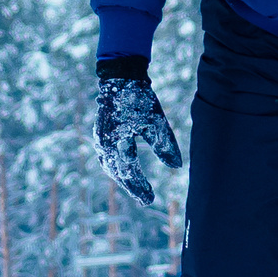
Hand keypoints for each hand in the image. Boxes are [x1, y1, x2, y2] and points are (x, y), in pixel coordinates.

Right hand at [92, 57, 181, 207]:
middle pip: (117, 172)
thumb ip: (165, 145)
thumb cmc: (139, 99)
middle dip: (131, 186)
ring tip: (136, 188)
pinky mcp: (101, 133)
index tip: (150, 199)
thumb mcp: (156, 122)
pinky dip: (116, 167)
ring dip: (122, 178)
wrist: (120, 77)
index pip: (129, 171)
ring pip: (109, 166)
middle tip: (145, 199)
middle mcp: (104, 143)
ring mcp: (100, 138)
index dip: (140, 186)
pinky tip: (124, 170)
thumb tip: (177, 167)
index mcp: (117, 142)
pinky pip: (106, 157)